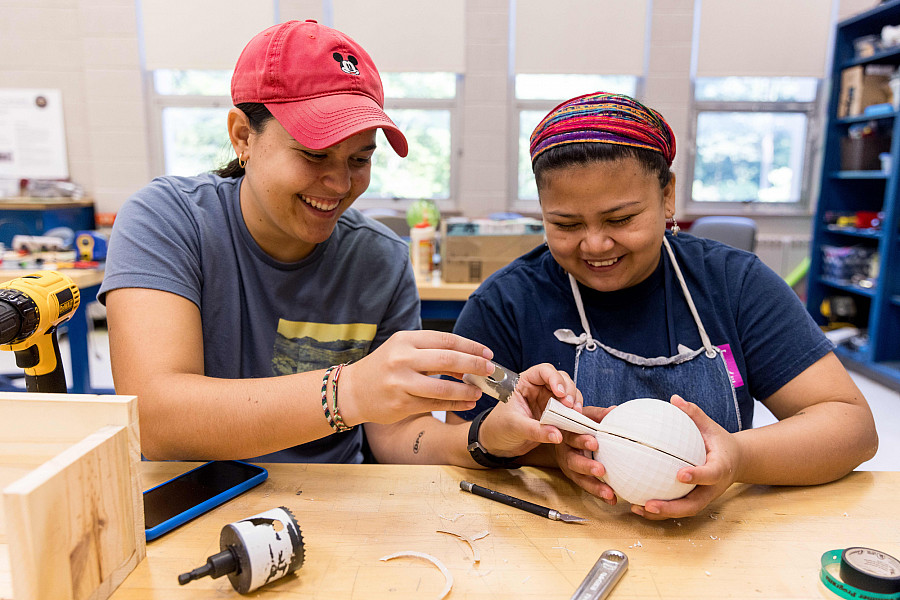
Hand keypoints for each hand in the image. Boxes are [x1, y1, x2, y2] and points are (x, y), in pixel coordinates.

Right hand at [338, 330, 495, 424]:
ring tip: (479, 391)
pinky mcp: (401, 403)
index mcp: (405, 340)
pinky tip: (467, 404)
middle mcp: (402, 359)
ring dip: (466, 390)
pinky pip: (435, 405)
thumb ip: (431, 351)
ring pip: (442, 387)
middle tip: (490, 370)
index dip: (470, 346)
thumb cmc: (384, 368)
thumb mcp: (403, 350)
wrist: (352, 391)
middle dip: (474, 365)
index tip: (487, 353)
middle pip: (447, 360)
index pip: (445, 340)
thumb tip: (469, 358)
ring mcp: (401, 382)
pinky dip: (454, 405)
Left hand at [478, 363, 581, 457]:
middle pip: (561, 380)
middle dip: (569, 391)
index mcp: (524, 382)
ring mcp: (548, 401)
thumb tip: (556, 434)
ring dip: (575, 402)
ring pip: (569, 393)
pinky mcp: (555, 414)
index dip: (555, 378)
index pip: (543, 371)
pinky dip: (575, 414)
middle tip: (570, 406)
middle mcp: (539, 388)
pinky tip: (577, 422)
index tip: (560, 393)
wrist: (498, 443)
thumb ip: (535, 430)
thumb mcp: (514, 427)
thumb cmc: (499, 427)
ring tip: (575, 415)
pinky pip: (569, 410)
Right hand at [553, 405, 618, 504]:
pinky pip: (586, 486)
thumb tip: (614, 411)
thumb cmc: (578, 423)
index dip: (581, 440)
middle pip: (573, 460)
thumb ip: (598, 414)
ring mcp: (569, 466)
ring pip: (579, 478)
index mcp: (566, 433)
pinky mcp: (575, 476)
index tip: (594, 443)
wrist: (564, 434)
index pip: (572, 436)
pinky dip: (598, 493)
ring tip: (608, 493)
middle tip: (601, 470)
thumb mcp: (586, 415)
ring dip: (594, 486)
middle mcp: (565, 451)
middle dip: (586, 466)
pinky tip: (611, 499)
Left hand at [630, 395, 741, 519]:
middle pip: (694, 504)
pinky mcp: (693, 501)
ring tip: (636, 508)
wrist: (735, 461)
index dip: (698, 476)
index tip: (681, 474)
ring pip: (683, 511)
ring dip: (660, 514)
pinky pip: (675, 508)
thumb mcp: (711, 426)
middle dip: (672, 508)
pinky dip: (657, 511)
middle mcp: (712, 488)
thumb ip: (694, 414)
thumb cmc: (719, 442)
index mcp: (720, 468)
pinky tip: (636, 506)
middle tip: (649, 504)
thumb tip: (674, 398)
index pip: (711, 474)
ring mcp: (703, 497)